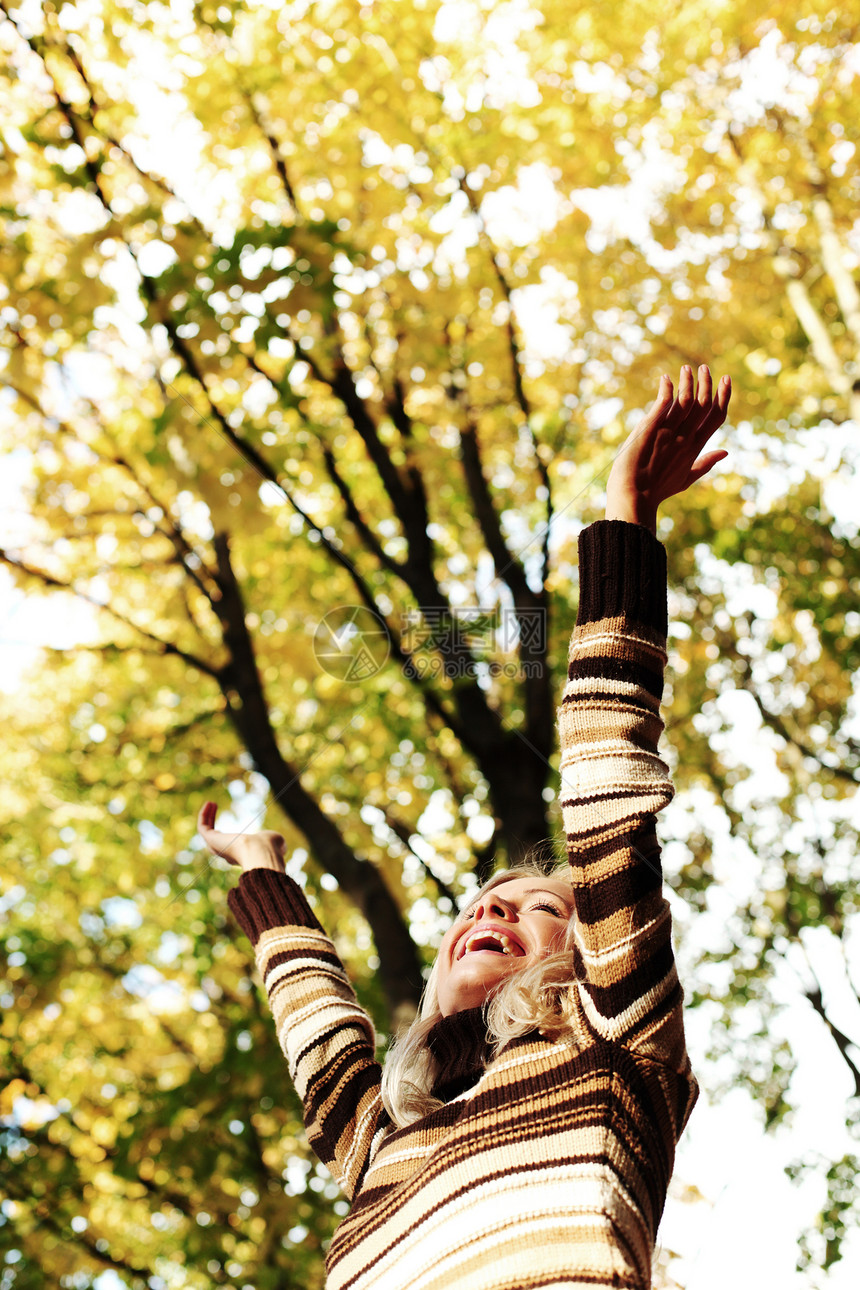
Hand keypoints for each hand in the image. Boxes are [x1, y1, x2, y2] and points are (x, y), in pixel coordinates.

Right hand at [197, 800, 286, 871]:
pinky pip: (203, 827)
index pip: (230, 848)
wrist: (261, 852)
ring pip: (206, 832)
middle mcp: (227, 854)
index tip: (228, 827)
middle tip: (214, 808)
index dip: (227, 837)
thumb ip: (275, 842)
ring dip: (206, 817)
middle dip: (212, 824)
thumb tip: (282, 844)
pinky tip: (210, 803)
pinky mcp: (211, 840)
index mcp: (241, 856)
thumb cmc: (270, 847)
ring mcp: (218, 847)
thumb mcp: (275, 841)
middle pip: (213, 840)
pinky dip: (204, 815)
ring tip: (211, 803)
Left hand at [605, 365, 730, 533]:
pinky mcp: (650, 429)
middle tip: (706, 368)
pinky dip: (666, 389)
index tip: (726, 380)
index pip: (716, 417)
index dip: (723, 397)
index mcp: (695, 448)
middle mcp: (685, 438)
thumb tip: (725, 452)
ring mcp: (668, 432)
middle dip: (707, 383)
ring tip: (687, 368)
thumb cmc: (657, 491)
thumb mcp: (686, 479)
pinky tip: (665, 379)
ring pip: (685, 400)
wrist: (634, 498)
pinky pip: (662, 403)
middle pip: (703, 404)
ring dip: (688, 381)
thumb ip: (705, 463)